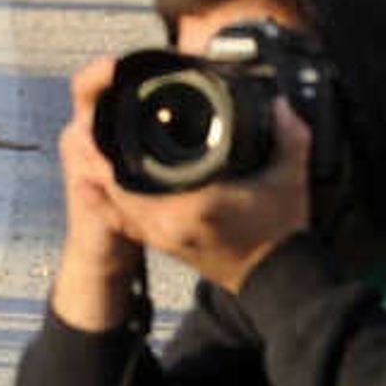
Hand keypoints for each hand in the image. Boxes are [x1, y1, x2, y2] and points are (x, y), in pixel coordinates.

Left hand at [55, 52, 313, 314]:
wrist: (278, 281)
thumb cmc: (283, 233)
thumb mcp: (290, 180)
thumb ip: (288, 137)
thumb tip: (278, 104)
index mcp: (193, 205)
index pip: (133, 171)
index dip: (114, 143)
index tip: (110, 114)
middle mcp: (167, 223)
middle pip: (113, 184)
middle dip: (103, 153)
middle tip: (96, 123)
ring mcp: (161, 237)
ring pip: (115, 202)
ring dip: (104, 174)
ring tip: (96, 144)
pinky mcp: (163, 245)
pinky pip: (123, 221)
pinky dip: (109, 201)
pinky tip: (96, 183)